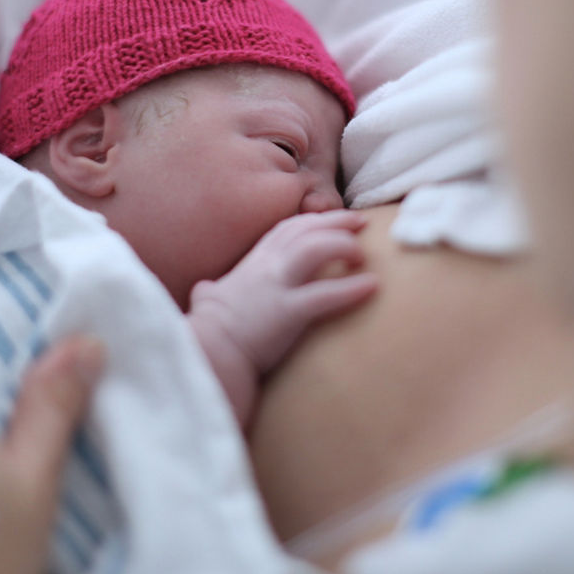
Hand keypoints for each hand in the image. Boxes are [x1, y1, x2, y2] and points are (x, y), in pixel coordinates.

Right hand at [188, 210, 376, 424]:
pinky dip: (352, 288)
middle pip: (307, 230)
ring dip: (344, 246)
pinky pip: (326, 294)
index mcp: (253, 263)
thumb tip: (202, 290)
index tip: (335, 220)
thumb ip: (209, 292)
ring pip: (316, 249)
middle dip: (337, 222)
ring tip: (363, 256)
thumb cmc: (208, 331)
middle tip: (362, 223)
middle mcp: (267, 267)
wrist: (209, 353)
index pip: (287, 229)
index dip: (314, 221)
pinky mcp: (288, 312)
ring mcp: (277, 287)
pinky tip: (372, 286)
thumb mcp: (208, 301)